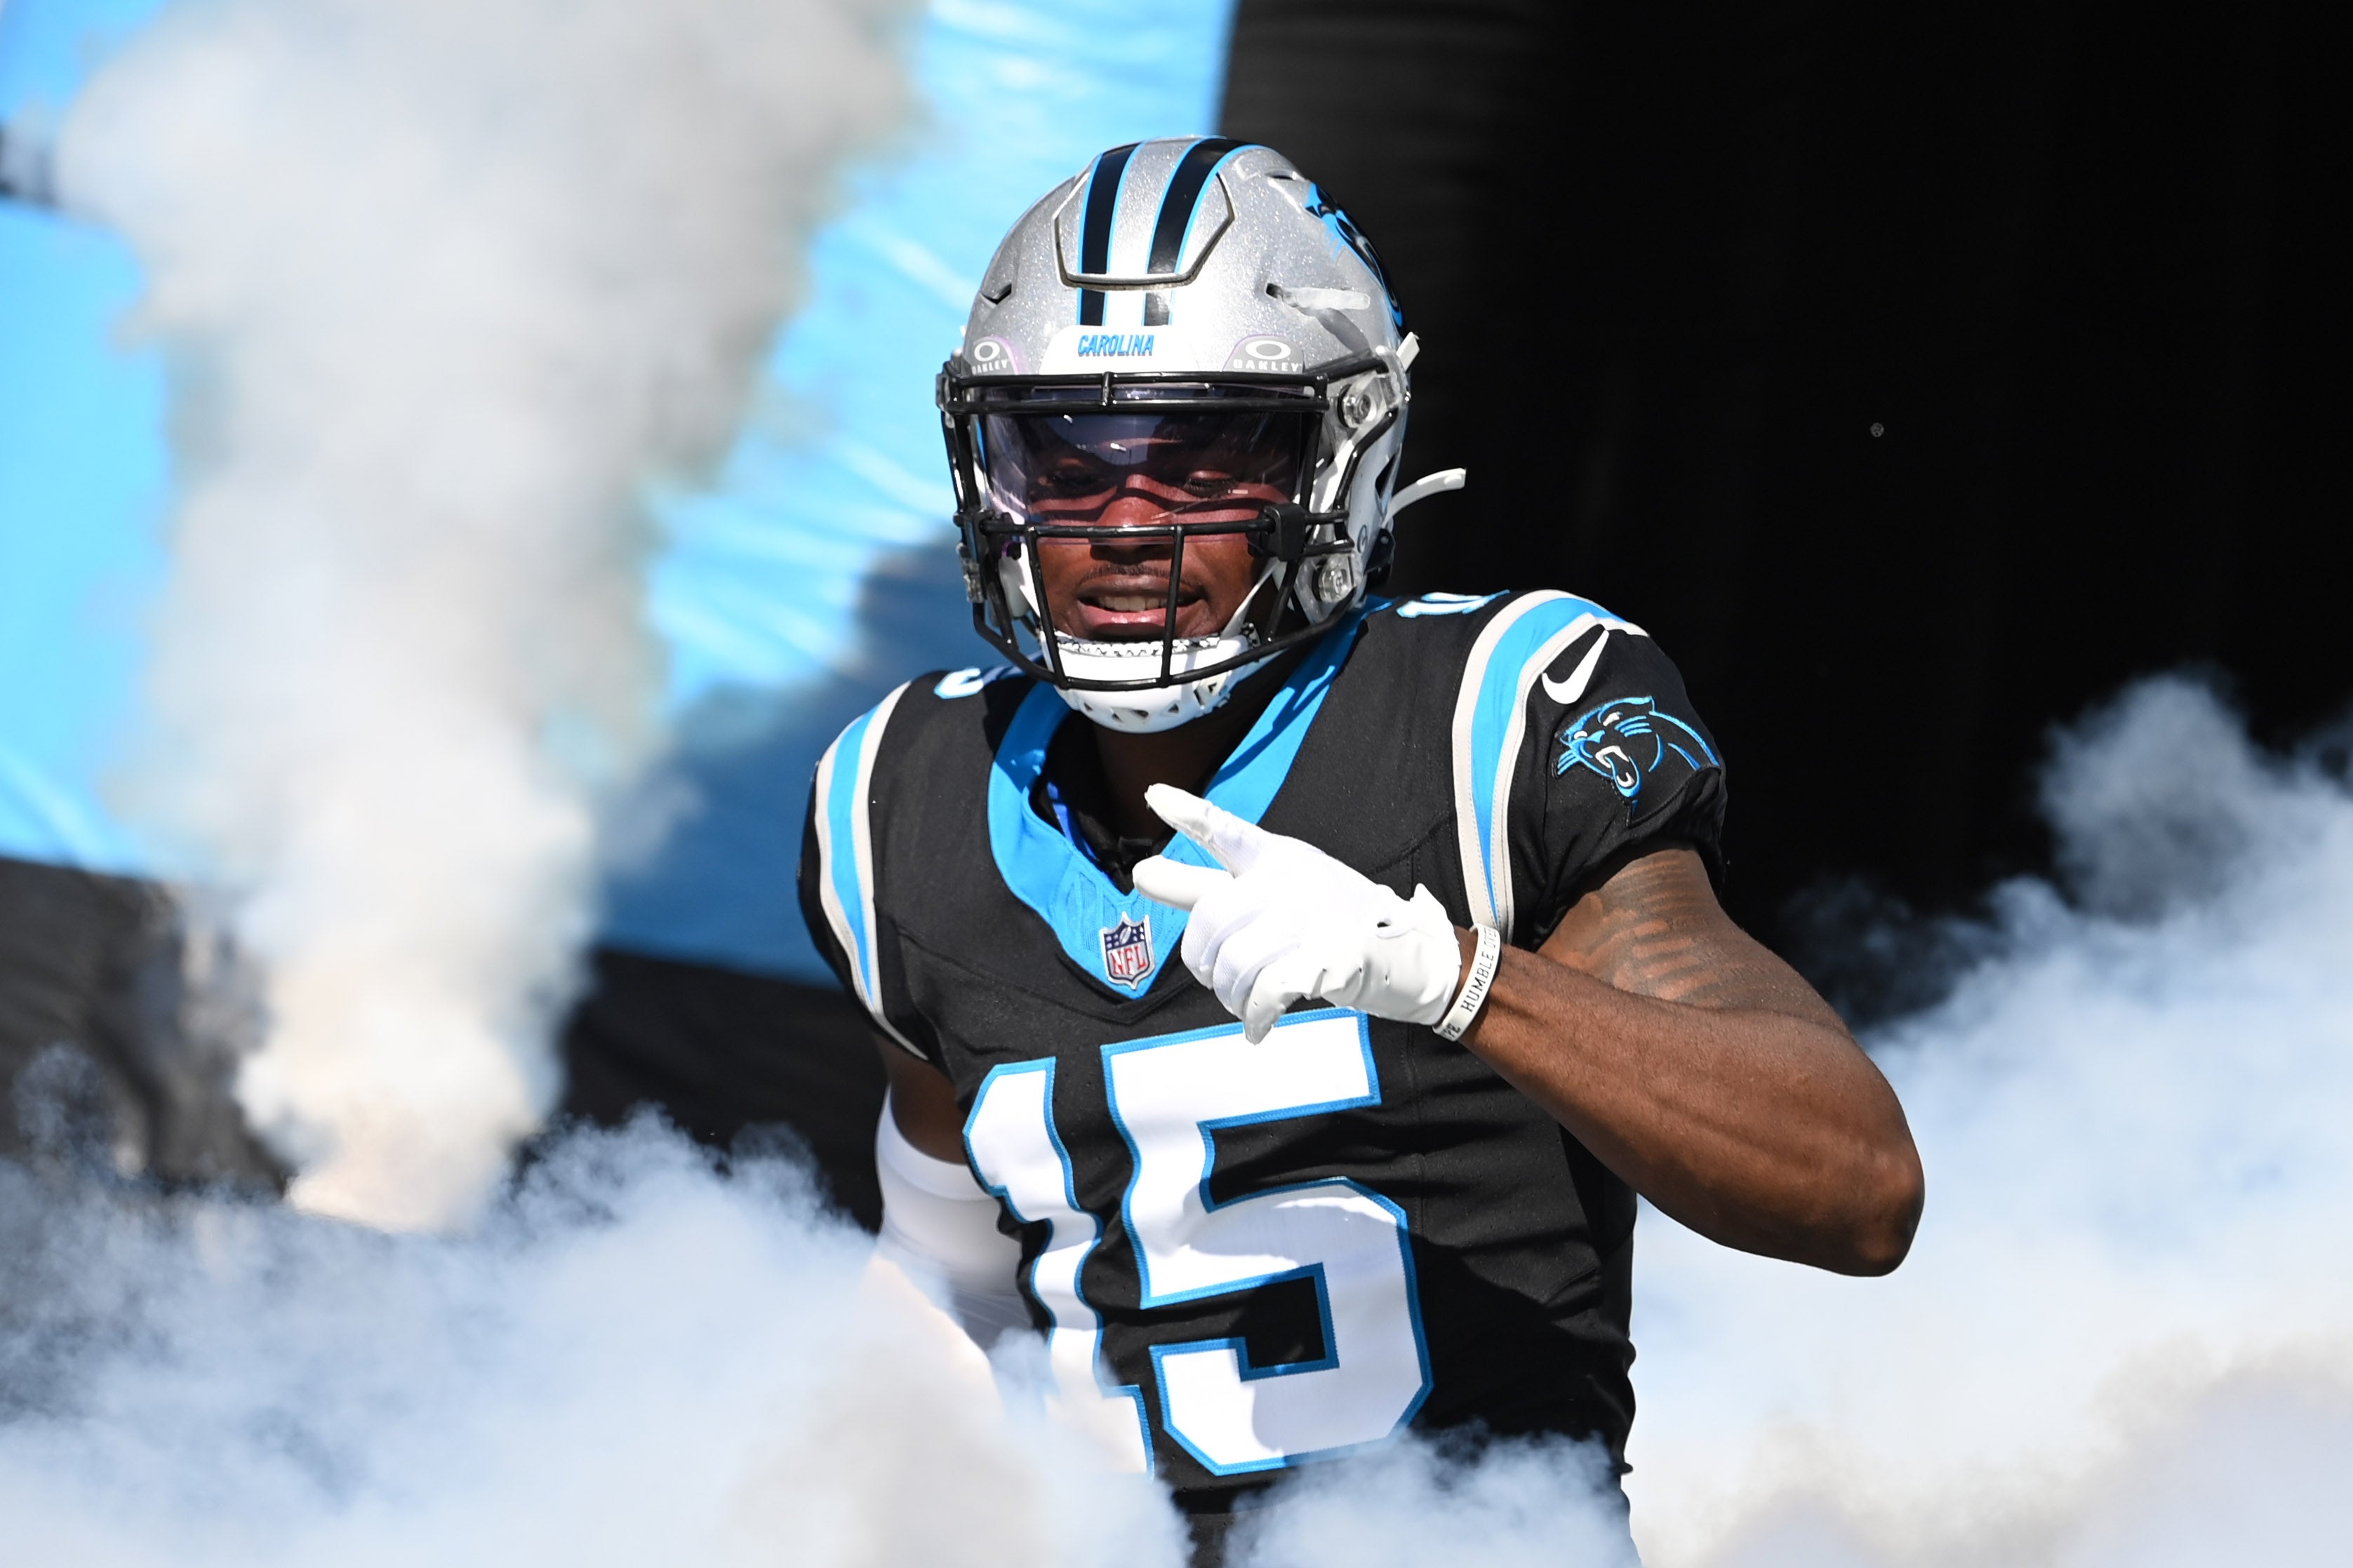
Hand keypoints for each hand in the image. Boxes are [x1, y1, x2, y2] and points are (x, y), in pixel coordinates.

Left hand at [1129, 784, 1462, 1041]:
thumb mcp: (1275, 893)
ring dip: (1231, 997)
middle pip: (1211, 920)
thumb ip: (1208, 886)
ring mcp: (1313, 916)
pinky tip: (1258, 1026)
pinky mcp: (1328, 957)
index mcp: (1278, 857)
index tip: (1155, 796)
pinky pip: (1266, 992)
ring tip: (1244, 1004)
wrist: (1408, 955)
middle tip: (1218, 980)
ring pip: (1235, 963)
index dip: (1190, 816)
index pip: (1227, 832)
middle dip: (1203, 963)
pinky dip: (1255, 1017)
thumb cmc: (1332, 923)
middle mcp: (1292, 879)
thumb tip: (1142, 874)